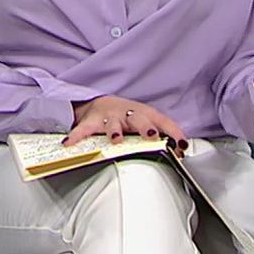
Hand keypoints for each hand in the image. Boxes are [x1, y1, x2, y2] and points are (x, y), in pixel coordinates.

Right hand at [65, 95, 184, 146]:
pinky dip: (75, 136)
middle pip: (139, 119)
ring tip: (116, 140)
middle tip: (152, 136)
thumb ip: (165, 134)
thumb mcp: (147, 122)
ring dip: (115, 131)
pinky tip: (69, 144)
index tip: (182, 144)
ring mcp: (109, 117)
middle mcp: (128, 114)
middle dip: (146, 128)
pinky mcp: (91, 122)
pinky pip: (82, 130)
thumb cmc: (129, 117)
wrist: (101, 103)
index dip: (174, 132)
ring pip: (113, 124)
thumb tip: (184, 150)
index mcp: (144, 114)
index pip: (163, 122)